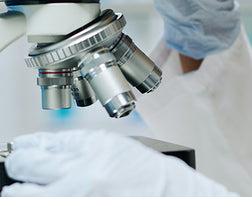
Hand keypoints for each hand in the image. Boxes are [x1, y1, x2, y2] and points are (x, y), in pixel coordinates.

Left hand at [2, 130, 238, 196]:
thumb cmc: (153, 177)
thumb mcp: (118, 150)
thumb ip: (83, 148)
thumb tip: (48, 151)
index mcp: (97, 148)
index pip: (45, 143)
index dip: (28, 147)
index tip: (20, 149)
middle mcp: (83, 173)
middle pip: (29, 165)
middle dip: (19, 165)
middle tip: (16, 166)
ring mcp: (78, 196)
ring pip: (24, 194)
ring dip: (18, 190)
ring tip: (18, 188)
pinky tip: (35, 195)